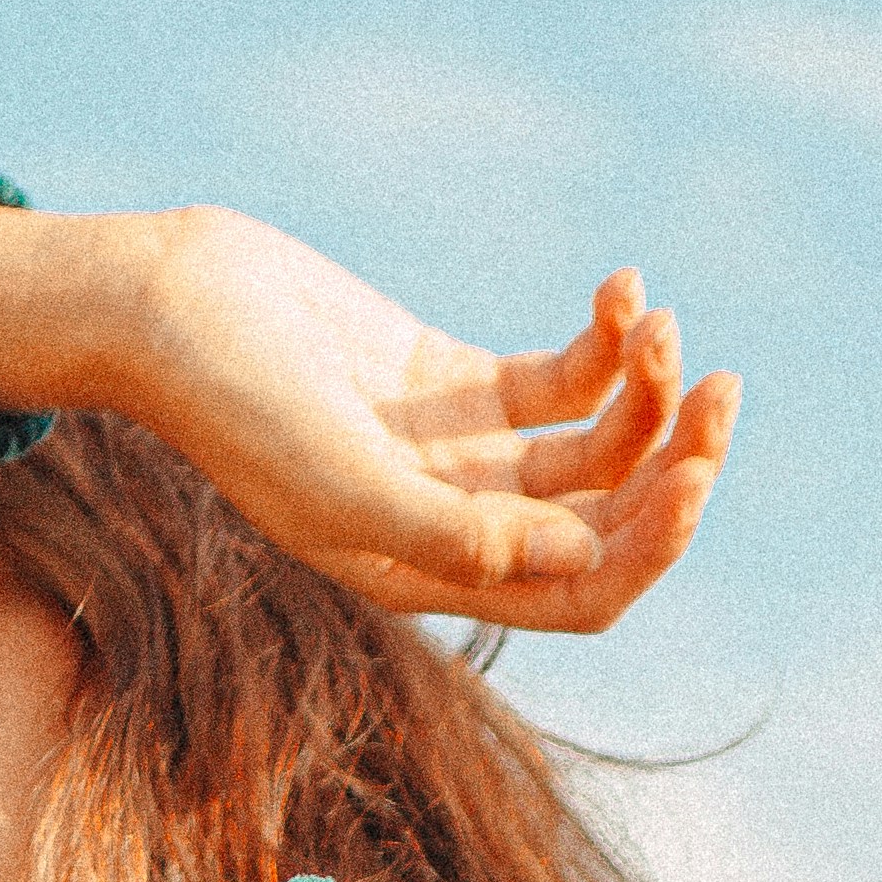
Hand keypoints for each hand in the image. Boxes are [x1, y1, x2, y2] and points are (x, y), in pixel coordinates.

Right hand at [0, 197, 736, 633]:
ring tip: (654, 318)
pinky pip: (563, 381)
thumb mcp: (336, 474)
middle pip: (604, 528)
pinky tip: (622, 289)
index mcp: (426, 575)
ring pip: (595, 451)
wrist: (161, 303)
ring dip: (646, 390)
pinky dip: (607, 343)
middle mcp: (449, 528)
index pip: (578, 593)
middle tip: (720, 388)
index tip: (691, 469)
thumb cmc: (231, 397)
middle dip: (674, 466)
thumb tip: (574, 560)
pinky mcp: (452, 381)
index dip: (649, 545)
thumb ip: (449, 530)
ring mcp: (455, 455)